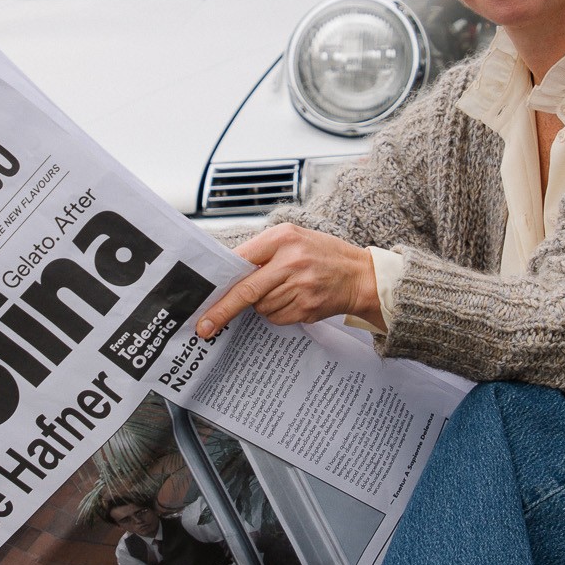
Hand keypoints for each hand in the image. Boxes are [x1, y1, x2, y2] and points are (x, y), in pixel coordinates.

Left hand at [196, 224, 381, 338]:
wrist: (361, 276)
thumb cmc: (323, 255)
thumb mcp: (294, 239)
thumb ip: (263, 251)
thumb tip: (229, 273)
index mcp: (284, 238)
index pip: (242, 260)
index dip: (221, 282)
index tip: (203, 298)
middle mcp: (291, 261)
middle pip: (247, 291)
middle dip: (223, 310)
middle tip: (204, 326)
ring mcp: (300, 286)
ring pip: (261, 307)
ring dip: (263, 304)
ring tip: (284, 291)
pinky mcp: (307, 307)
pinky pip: (276, 317)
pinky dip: (277, 313)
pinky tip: (293, 300)